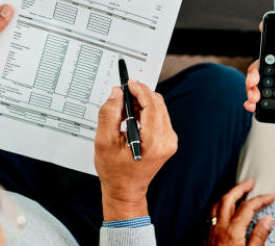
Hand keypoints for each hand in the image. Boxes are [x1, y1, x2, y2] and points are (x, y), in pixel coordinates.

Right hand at [95, 79, 177, 220]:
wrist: (125, 191)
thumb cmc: (115, 172)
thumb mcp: (104, 142)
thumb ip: (109, 114)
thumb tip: (117, 93)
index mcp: (154, 142)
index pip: (152, 105)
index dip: (140, 90)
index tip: (128, 83)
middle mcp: (167, 140)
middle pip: (157, 104)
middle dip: (140, 95)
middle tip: (122, 96)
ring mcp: (170, 141)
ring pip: (159, 108)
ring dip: (142, 103)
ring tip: (124, 109)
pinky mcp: (168, 140)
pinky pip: (159, 116)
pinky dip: (146, 111)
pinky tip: (132, 118)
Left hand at [208, 178, 274, 245]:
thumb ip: (259, 236)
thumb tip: (268, 220)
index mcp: (232, 231)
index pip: (248, 207)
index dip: (260, 199)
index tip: (270, 197)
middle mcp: (219, 228)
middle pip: (228, 199)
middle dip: (239, 188)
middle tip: (249, 182)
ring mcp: (210, 232)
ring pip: (216, 205)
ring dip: (227, 195)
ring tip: (236, 192)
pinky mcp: (205, 238)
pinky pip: (210, 216)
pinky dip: (218, 207)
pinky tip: (222, 210)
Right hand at [244, 33, 274, 151]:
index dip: (273, 41)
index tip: (263, 31)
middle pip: (266, 67)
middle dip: (255, 72)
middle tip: (254, 81)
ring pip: (261, 84)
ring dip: (252, 88)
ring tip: (253, 97)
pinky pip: (262, 100)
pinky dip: (252, 101)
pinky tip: (251, 104)